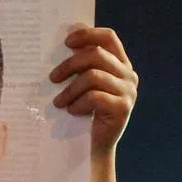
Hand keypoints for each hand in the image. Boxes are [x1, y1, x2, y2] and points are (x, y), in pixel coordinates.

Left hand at [50, 26, 137, 156]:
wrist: (95, 147)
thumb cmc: (86, 113)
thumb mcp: (84, 86)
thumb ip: (81, 65)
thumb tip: (65, 41)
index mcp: (120, 64)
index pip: (108, 37)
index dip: (88, 34)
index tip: (66, 42)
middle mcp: (128, 75)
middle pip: (96, 55)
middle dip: (70, 65)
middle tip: (52, 78)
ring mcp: (128, 92)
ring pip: (93, 76)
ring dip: (70, 89)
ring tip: (58, 102)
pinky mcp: (123, 108)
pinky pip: (94, 97)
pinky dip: (78, 103)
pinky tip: (71, 111)